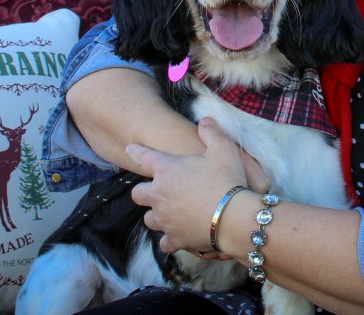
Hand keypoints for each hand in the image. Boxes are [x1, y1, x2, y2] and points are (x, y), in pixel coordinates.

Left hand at [127, 116, 247, 254]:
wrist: (233, 217)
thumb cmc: (226, 179)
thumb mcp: (223, 149)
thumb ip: (212, 132)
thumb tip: (205, 120)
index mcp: (166, 170)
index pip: (143, 157)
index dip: (136, 151)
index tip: (129, 148)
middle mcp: (159, 195)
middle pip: (138, 195)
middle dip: (144, 192)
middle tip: (155, 190)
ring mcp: (165, 219)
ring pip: (149, 219)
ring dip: (156, 215)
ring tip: (168, 213)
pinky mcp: (175, 239)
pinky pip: (165, 243)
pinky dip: (170, 240)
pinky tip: (177, 237)